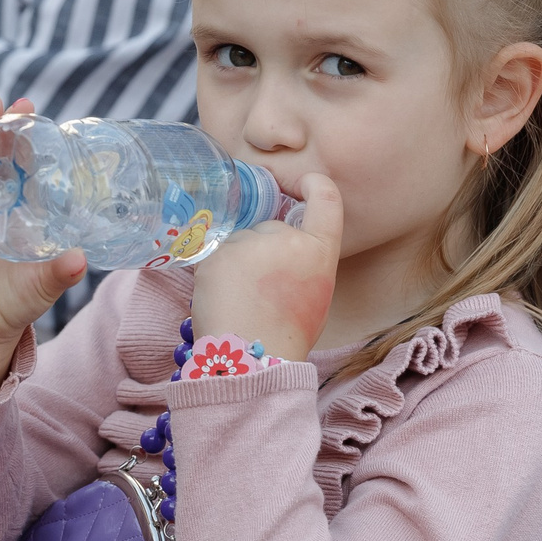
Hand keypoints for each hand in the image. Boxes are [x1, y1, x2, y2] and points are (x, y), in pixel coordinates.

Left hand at [186, 172, 341, 362]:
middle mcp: (288, 238)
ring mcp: (251, 243)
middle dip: (262, 250)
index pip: (327, 200)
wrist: (254, 357)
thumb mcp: (315, 292)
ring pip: (239, 242)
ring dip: (237, 262)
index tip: (306, 183)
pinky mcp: (218, 253)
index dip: (315, 185)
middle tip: (258, 290)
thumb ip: (304, 261)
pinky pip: (214, 254)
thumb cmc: (286, 333)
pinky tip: (223, 298)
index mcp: (319, 251)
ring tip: (240, 299)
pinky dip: (215, 273)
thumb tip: (284, 248)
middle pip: (270, 227)